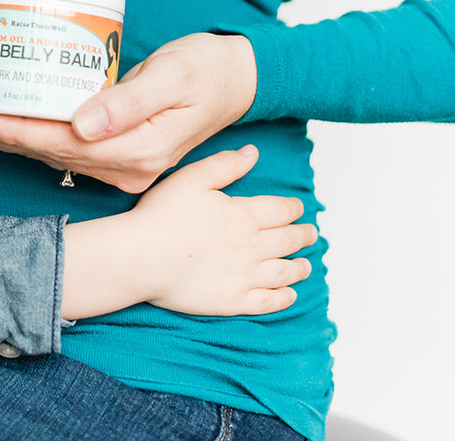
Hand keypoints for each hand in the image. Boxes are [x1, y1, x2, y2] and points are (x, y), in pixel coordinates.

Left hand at [0, 32, 256, 192]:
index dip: (15, 132)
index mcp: (139, 153)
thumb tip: (83, 124)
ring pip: (51, 154)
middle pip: (48, 153)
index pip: (62, 144)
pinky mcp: (118, 154)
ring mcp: (122, 166)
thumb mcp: (173, 78)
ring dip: (5, 139)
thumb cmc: (208, 69)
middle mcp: (127, 167)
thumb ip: (129, 102)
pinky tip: (0, 125)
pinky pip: (65, 148)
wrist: (239, 79)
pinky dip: (29, 136)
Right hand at [60, 146, 314, 318]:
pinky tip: (289, 295)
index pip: (281, 210)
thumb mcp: (191, 178)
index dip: (293, 208)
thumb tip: (252, 153)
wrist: (143, 257)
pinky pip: (268, 302)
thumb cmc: (161, 216)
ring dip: (300, 267)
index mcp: (243, 214)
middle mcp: (252, 246)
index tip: (299, 208)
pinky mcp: (234, 301)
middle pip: (288, 240)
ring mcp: (245, 276)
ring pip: (284, 272)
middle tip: (311, 234)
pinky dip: (284, 298)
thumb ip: (225, 165)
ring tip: (306, 266)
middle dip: (303, 236)